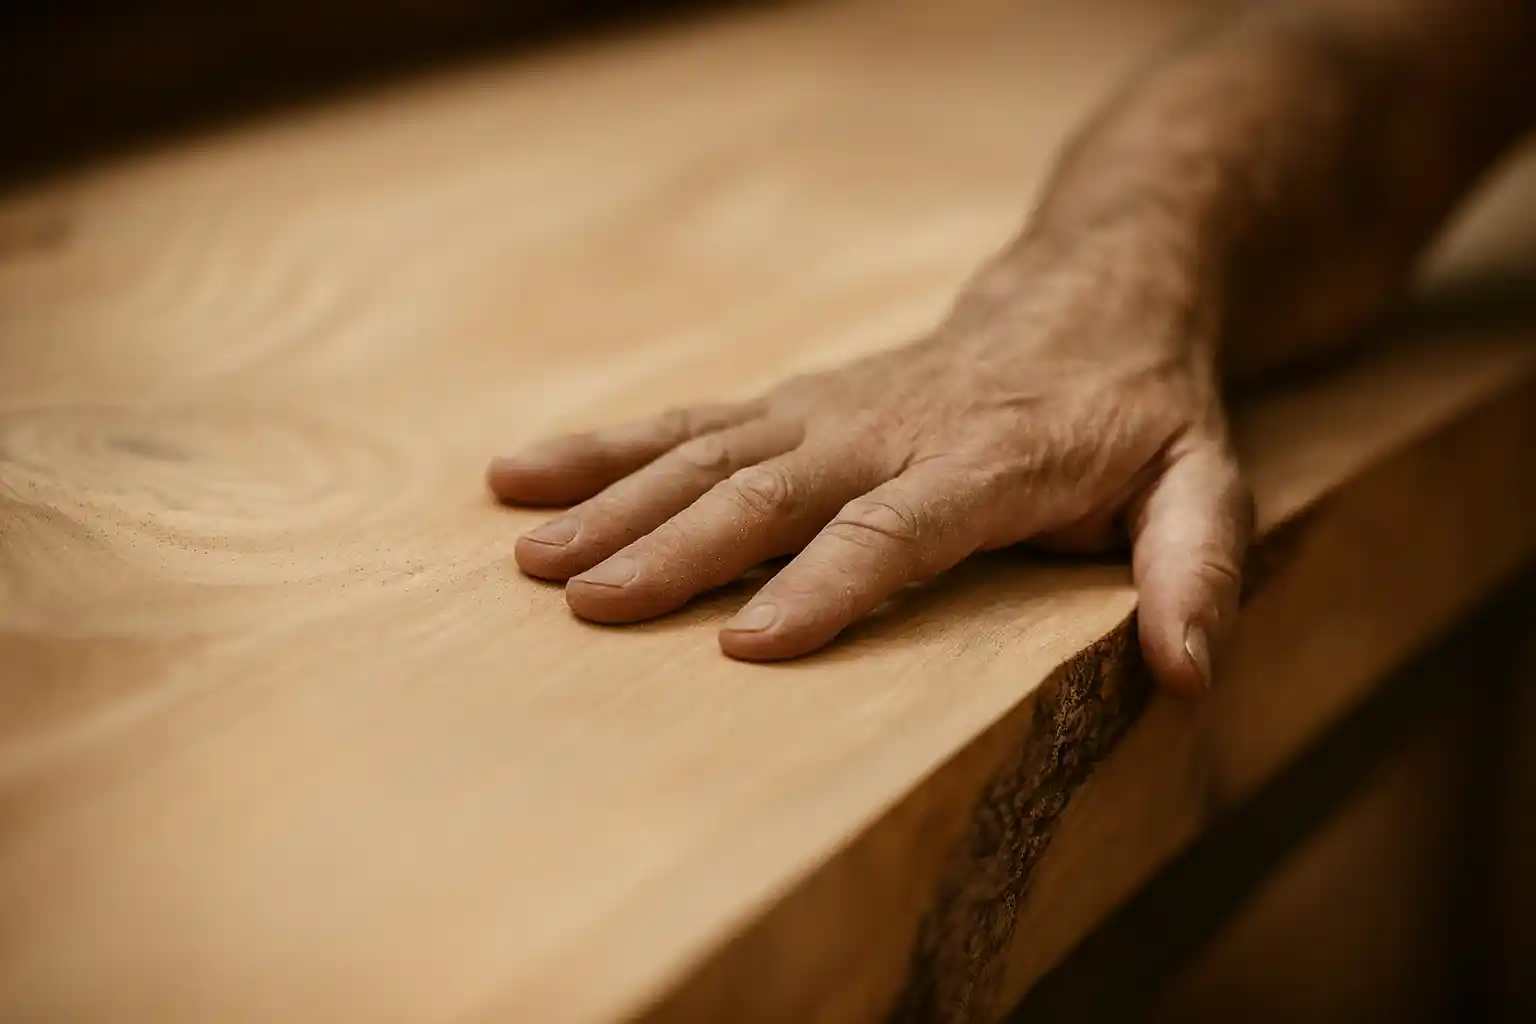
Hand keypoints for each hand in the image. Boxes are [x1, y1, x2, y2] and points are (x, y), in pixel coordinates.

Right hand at [487, 235, 1252, 694]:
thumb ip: (1195, 567)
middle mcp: (890, 429)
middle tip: (590, 605)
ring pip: (707, 453)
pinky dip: (602, 448)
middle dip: (676, 548)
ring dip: (615, 501)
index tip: (747, 643)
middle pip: (771, 490)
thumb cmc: (1139, 409)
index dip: (826, 584)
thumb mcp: (1204, 479)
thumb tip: (1190, 674)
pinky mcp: (793, 400)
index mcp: (988, 463)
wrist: (1087, 291)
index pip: (895, 528)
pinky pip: (687, 422)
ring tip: (531, 558)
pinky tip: (521, 476)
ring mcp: (829, 408)